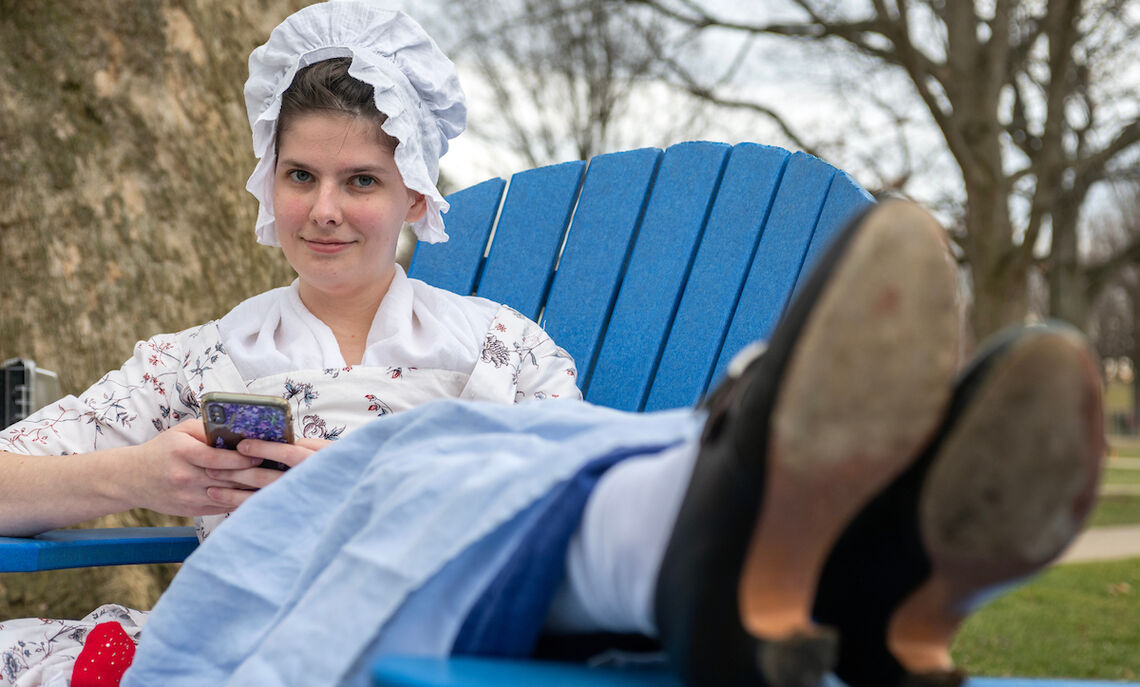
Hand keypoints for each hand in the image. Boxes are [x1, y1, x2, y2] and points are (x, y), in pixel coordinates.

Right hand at [125, 421, 326, 516]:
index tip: (262, 452)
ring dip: (253, 490)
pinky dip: (242, 502)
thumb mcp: (180, 432)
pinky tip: (261, 496)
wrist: (131, 479)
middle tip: (282, 470)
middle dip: (256, 475)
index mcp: (182, 453)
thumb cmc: (162, 450)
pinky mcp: (192, 511)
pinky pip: (222, 507)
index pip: (217, 458)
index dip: (242, 457)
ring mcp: (188, 497)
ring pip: (228, 495)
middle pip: (227, 478)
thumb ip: (209, 429)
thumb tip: (242, 428)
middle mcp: (184, 477)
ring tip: (278, 483)